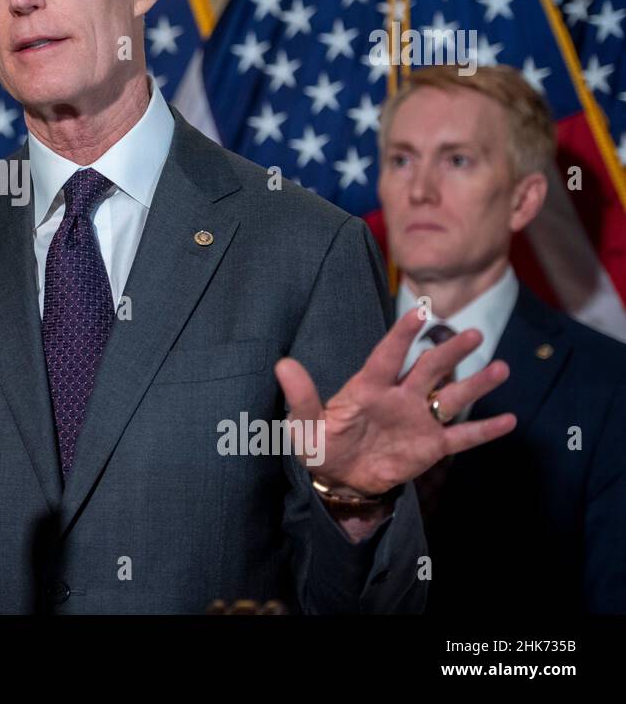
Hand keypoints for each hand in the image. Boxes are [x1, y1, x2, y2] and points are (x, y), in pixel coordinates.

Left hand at [275, 308, 516, 496]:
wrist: (338, 479)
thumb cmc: (319, 446)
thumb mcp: (304, 425)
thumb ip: (300, 396)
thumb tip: (281, 364)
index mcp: (368, 387)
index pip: (387, 355)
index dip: (402, 334)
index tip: (420, 311)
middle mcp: (398, 397)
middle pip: (428, 369)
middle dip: (449, 351)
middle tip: (473, 333)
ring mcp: (417, 420)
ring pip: (451, 397)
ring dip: (476, 384)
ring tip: (501, 368)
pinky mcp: (429, 447)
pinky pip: (461, 437)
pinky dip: (484, 430)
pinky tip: (510, 420)